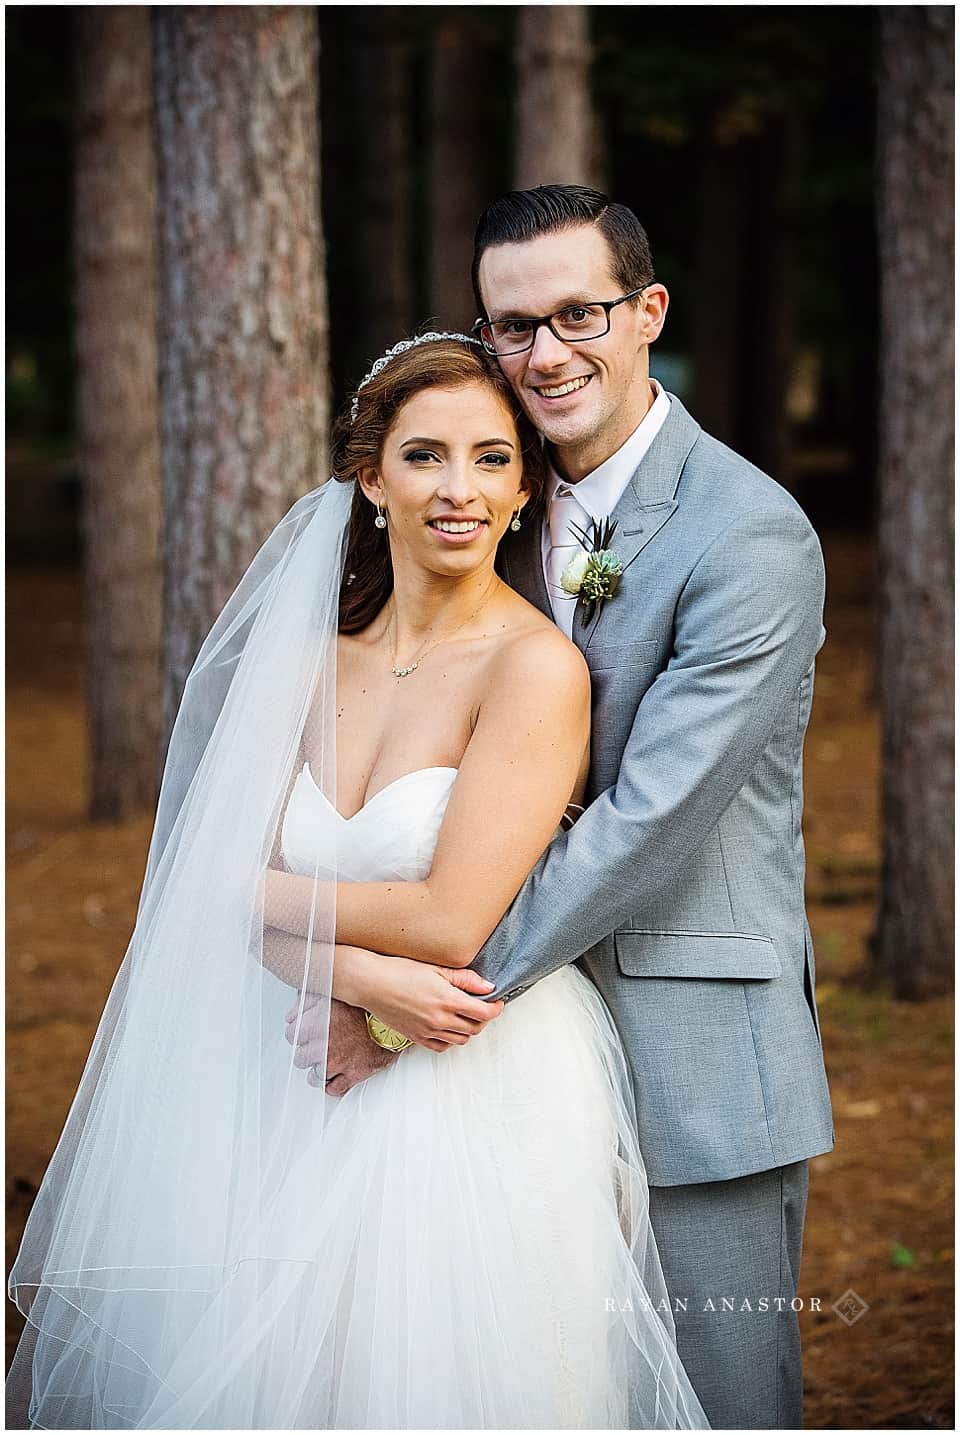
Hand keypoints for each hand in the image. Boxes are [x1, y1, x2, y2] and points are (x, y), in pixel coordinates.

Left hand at [285, 996, 398, 1095]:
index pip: (292, 1034)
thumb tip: (293, 1014)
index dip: (299, 1031)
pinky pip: (334, 1088)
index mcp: (315, 1023)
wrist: (395, 1015)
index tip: (305, 1029)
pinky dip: (332, 1084)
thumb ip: (306, 1000)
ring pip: (315, 1076)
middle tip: (317, 1042)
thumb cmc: (366, 1002)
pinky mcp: (355, 1074)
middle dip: (307, 1050)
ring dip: (319, 1068)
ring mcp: (338, 1063)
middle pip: (300, 1058)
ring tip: (328, 1057)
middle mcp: (323, 1046)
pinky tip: (335, 1074)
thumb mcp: (332, 991)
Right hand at [342, 950, 504, 1051]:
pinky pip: (441, 1047)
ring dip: (469, 1029)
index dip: (496, 1008)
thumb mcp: (436, 969)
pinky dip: (451, 1039)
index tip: (497, 1002)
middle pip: (475, 1028)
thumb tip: (488, 987)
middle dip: (484, 1018)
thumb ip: (465, 979)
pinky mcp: (416, 1038)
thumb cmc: (399, 971)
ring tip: (466, 1016)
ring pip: (461, 1040)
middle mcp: (439, 1020)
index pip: (484, 1012)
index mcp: (447, 1000)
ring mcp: (427, 1031)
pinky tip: (448, 1027)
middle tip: (482, 1007)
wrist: (370, 983)